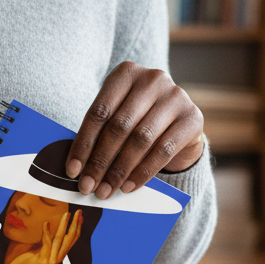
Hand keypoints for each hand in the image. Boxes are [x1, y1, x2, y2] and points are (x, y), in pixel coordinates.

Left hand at [2, 210, 82, 263]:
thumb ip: (42, 236)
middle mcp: (57, 257)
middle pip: (70, 238)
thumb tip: (44, 219)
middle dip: (75, 224)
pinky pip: (47, 243)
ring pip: (60, 239)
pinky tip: (46, 223)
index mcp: (58, 253)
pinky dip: (46, 232)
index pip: (72, 239)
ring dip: (64, 225)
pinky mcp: (42, 260)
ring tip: (66, 214)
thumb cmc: (22, 258)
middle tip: (78, 211)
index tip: (80, 215)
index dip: (77, 227)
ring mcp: (51, 259)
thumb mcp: (35, 245)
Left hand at [65, 62, 204, 198]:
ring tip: (106, 191)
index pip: (99, 112)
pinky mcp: (192, 118)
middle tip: (87, 186)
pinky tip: (128, 187)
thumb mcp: (117, 118)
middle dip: (100, 161)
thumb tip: (76, 169)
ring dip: (119, 170)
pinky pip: (163, 150)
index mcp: (126, 73)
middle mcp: (152, 79)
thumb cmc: (138, 121)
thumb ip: (99, 134)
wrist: (179, 125)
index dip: (83, 144)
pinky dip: (143, 172)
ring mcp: (175, 96)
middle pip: (119, 126)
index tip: (72, 170)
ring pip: (140, 139)